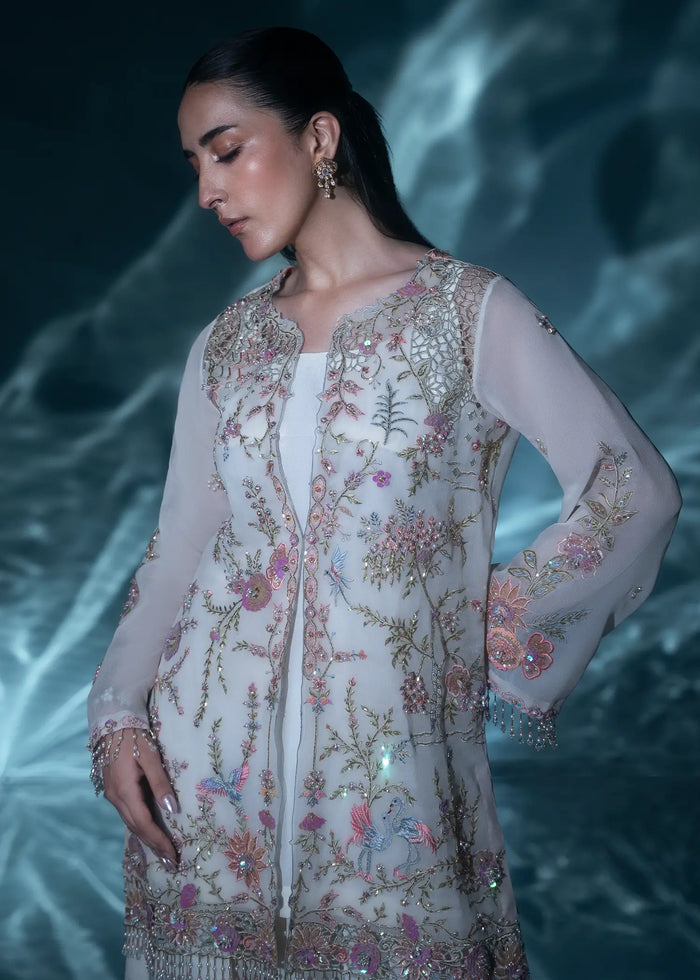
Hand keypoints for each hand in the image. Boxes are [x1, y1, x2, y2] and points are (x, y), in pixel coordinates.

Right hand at [102, 728, 179, 870]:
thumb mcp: (151, 757)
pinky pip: (128, 814)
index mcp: (124, 791)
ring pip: (131, 823)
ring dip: (147, 839)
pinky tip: (149, 833)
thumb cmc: (135, 736)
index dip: (159, 841)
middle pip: (136, 828)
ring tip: (163, 854)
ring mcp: (112, 794)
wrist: (112, 722)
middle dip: (154, 846)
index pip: (144, 823)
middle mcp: (115, 797)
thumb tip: (172, 810)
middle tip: (171, 864)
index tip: (173, 856)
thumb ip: (160, 783)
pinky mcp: (114, 790)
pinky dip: (140, 827)